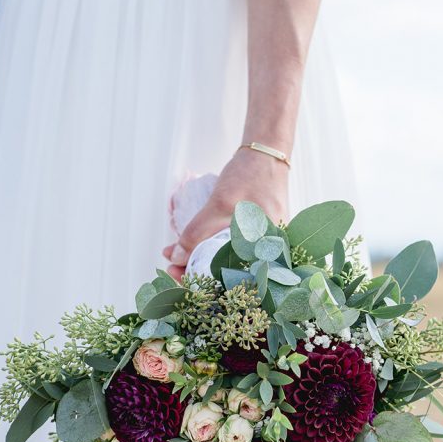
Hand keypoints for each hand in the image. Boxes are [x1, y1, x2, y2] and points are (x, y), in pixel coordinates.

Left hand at [163, 148, 288, 277]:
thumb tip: (176, 258)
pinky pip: (233, 252)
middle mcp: (271, 256)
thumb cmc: (249, 176)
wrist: (266, 156)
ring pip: (228, 264)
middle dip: (197, 274)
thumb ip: (197, 233)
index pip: (230, 282)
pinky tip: (193, 248)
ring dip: (201, 263)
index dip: (201, 285)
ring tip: (176, 256)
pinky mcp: (259, 241)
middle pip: (228, 276)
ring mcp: (266, 248)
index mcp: (267, 253)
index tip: (177, 278)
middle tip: (171, 267)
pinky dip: (212, 251)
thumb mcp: (220, 204)